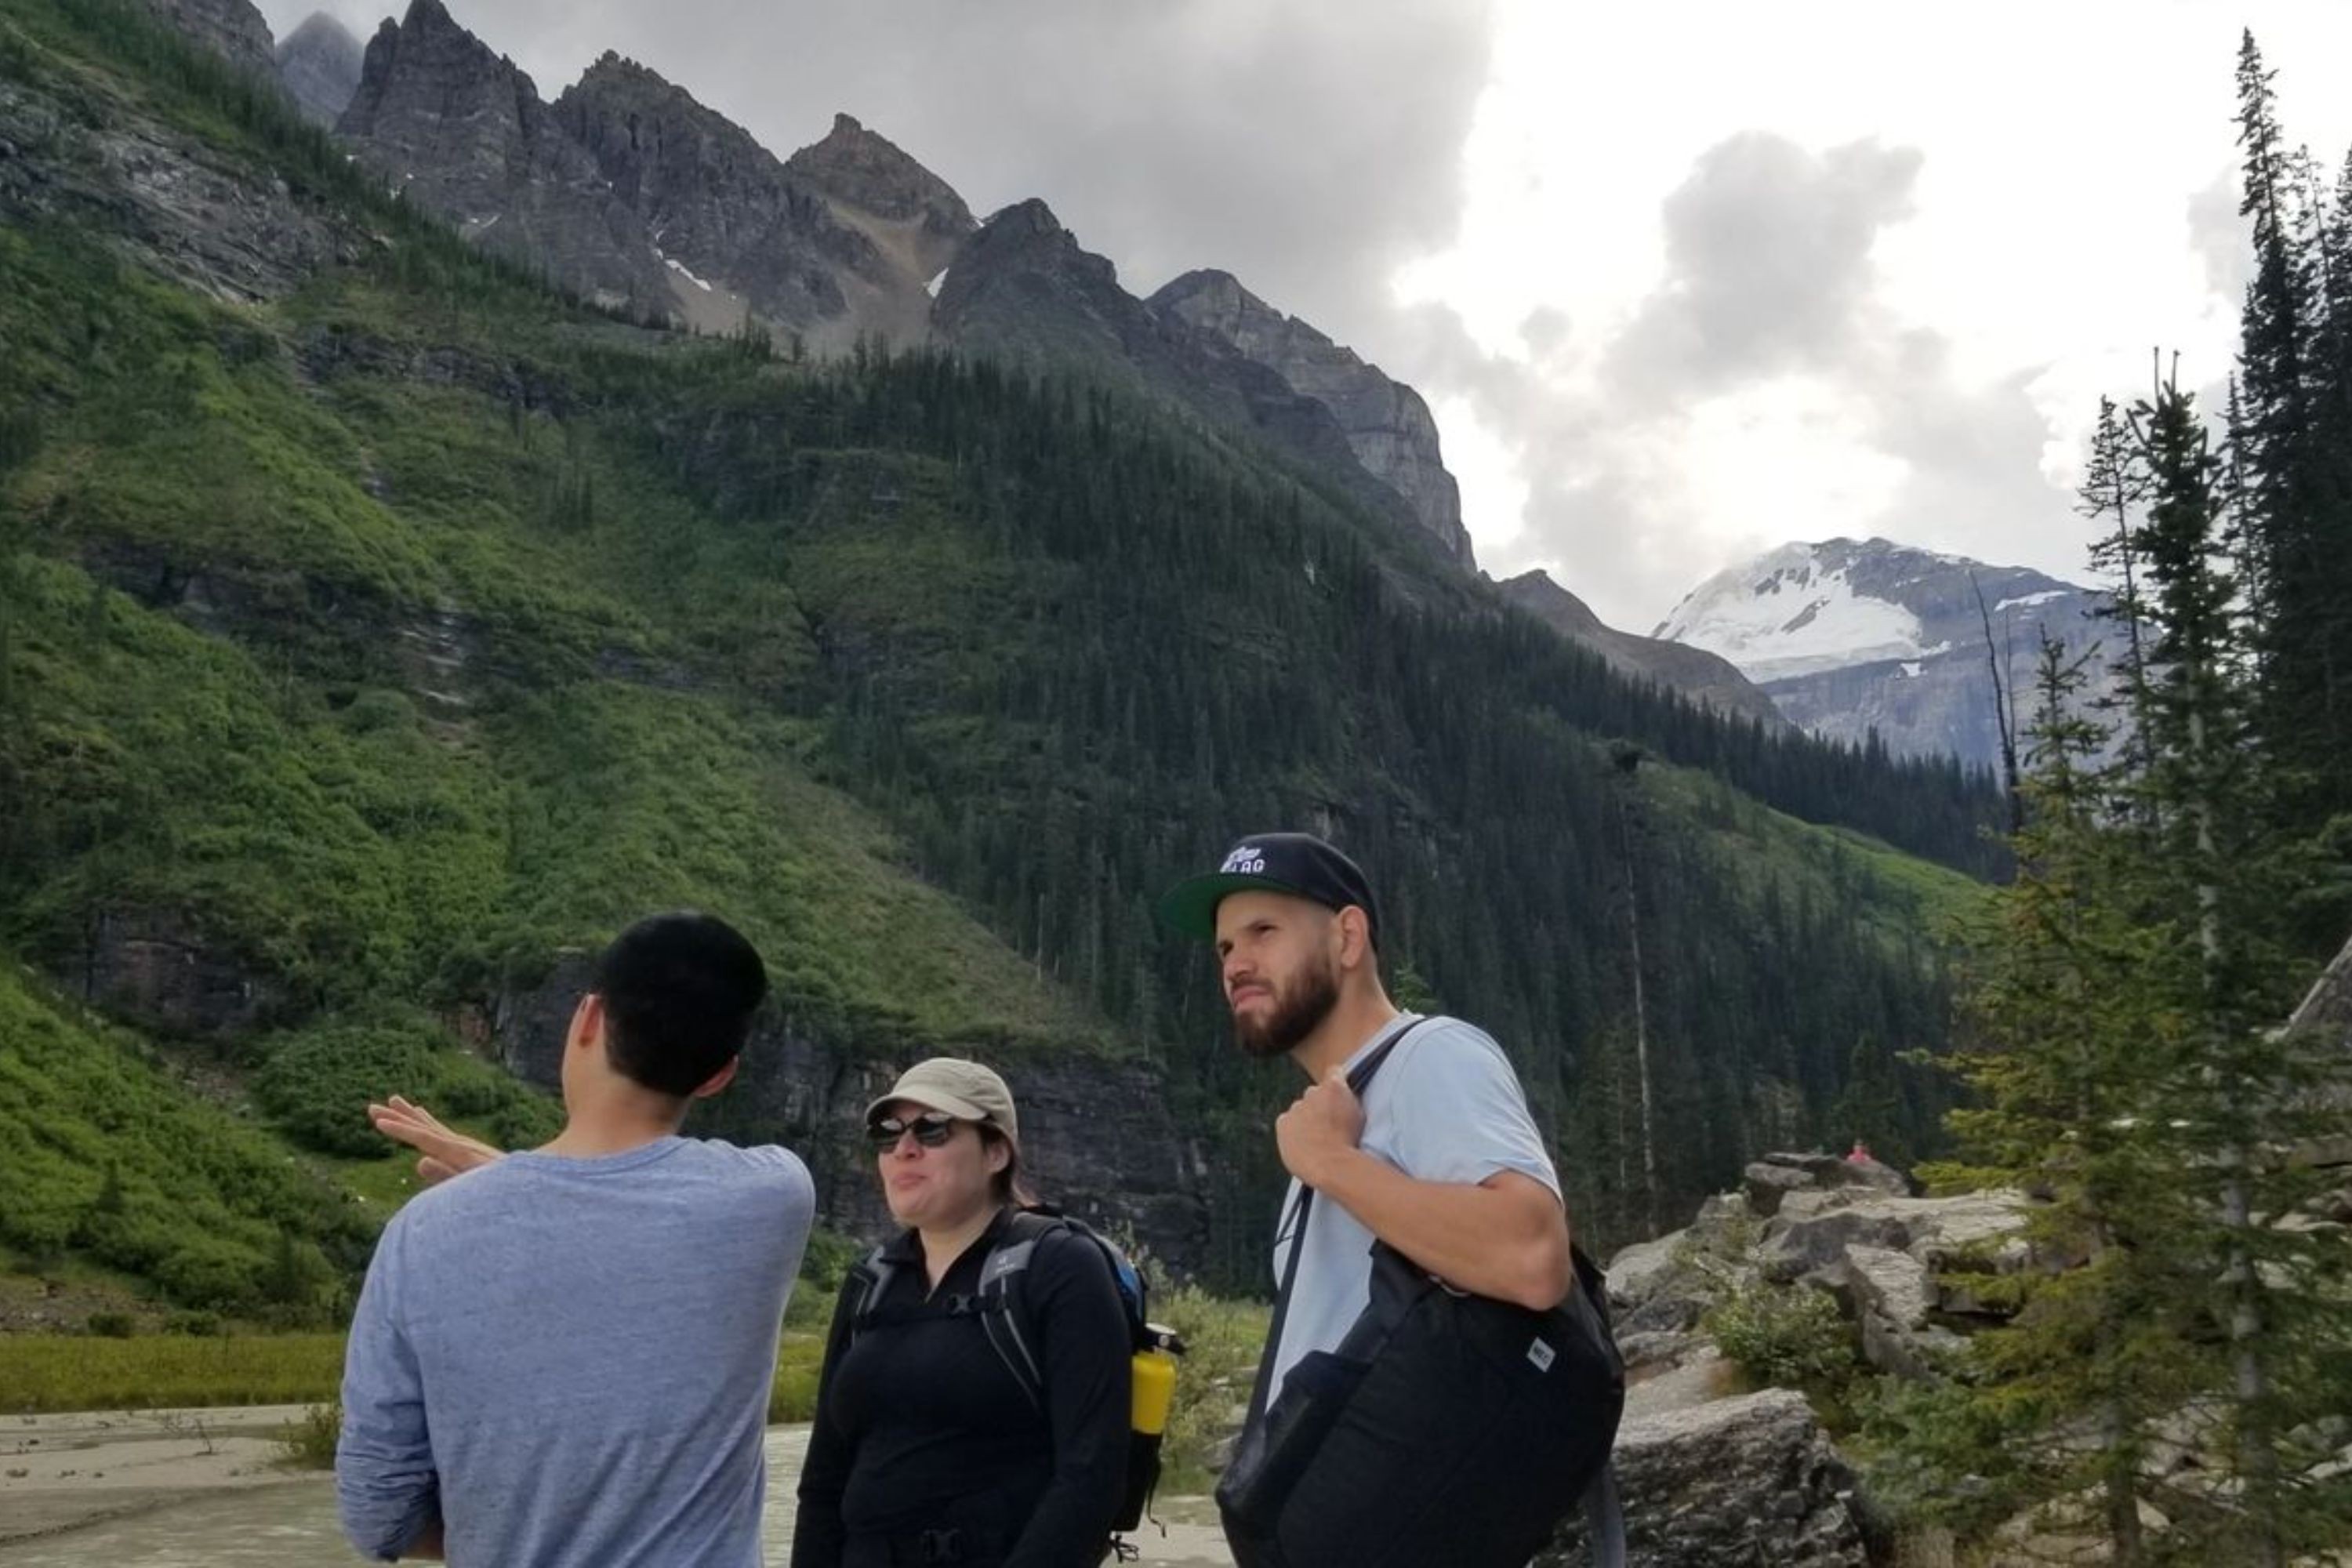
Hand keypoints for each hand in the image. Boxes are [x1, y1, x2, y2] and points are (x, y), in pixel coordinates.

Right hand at [368, 1096, 504, 1185]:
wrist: (533, 1184)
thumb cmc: (502, 1191)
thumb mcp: (473, 1187)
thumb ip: (446, 1176)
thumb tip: (419, 1161)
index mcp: (459, 1152)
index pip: (424, 1138)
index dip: (400, 1130)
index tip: (378, 1122)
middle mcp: (461, 1143)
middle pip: (423, 1127)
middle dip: (398, 1117)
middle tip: (372, 1106)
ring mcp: (465, 1144)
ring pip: (430, 1125)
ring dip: (410, 1114)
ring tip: (393, 1099)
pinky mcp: (468, 1148)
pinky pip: (440, 1131)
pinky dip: (426, 1120)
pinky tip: (421, 1112)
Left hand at [1274, 1066, 1364, 1189]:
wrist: (1330, 1163)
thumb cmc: (1350, 1144)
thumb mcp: (1359, 1116)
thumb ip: (1348, 1101)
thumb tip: (1344, 1098)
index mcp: (1334, 1086)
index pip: (1334, 1072)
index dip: (1336, 1081)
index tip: (1338, 1093)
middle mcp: (1312, 1092)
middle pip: (1314, 1094)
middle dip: (1319, 1105)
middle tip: (1328, 1125)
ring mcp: (1296, 1107)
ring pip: (1300, 1110)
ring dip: (1306, 1119)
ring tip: (1317, 1140)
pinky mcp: (1283, 1122)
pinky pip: (1287, 1123)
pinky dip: (1292, 1131)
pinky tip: (1303, 1144)